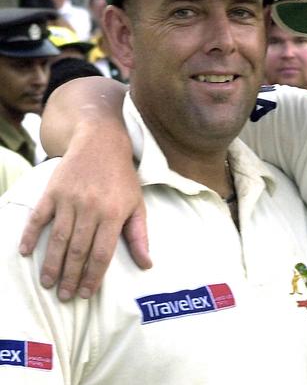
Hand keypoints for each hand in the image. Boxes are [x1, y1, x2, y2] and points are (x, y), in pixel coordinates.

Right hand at [19, 128, 149, 300]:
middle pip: (78, 251)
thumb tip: (147, 265)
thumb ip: (139, 236)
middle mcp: (91, 208)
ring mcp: (69, 199)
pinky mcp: (52, 191)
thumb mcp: (137, 205)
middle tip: (64, 296)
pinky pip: (38, 217)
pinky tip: (25, 253)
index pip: (102, 254)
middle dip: (70, 277)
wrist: (101, 143)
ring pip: (58, 239)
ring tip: (48, 284)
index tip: (86, 294)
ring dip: (51, 264)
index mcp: (113, 214)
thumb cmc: (122, 178)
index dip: (93, 277)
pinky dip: (30, 235)